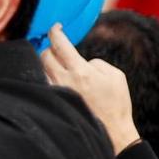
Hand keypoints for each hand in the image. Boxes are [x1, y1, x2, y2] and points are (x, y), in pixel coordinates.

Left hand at [40, 23, 142, 153]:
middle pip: (44, 55)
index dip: (55, 31)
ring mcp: (56, 91)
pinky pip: (44, 82)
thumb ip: (97, 62)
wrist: (112, 131)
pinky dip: (47, 77)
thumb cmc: (117, 103)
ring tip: (57, 65)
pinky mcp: (54, 101)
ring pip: (41, 68)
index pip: (59, 44)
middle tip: (58, 49)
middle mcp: (64, 79)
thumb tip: (84, 62)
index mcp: (81, 70)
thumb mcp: (117, 76)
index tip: (55, 27)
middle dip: (50, 48)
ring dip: (47, 63)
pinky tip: (55, 79)